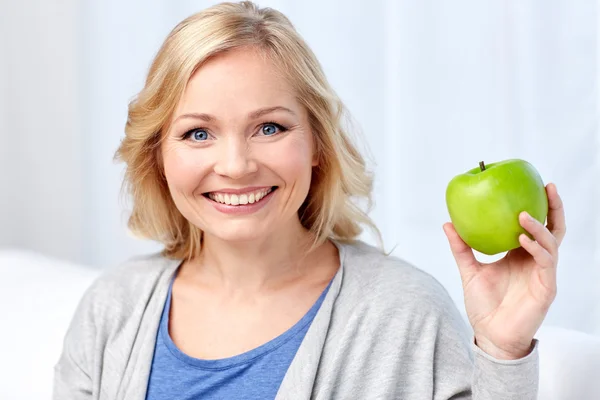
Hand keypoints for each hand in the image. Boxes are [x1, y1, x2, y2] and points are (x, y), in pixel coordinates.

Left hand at [443, 183, 565, 359]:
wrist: (490, 335)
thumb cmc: (484, 305)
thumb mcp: (469, 270)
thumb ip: (461, 248)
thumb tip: (447, 223)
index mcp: (521, 254)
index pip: (536, 225)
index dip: (539, 206)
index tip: (534, 184)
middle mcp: (535, 260)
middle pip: (553, 228)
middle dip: (554, 207)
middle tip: (548, 187)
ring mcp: (543, 273)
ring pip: (552, 242)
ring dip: (539, 227)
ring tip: (522, 215)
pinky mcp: (546, 287)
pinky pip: (545, 263)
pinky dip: (536, 248)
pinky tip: (522, 240)